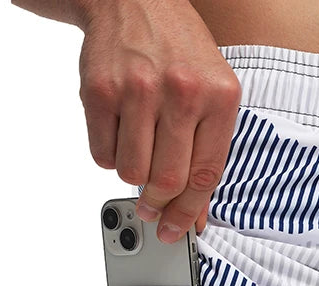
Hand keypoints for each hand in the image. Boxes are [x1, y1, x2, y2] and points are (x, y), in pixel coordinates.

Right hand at [77, 0, 241, 240]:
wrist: (136, 0)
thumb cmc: (181, 53)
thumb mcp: (214, 95)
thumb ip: (208, 152)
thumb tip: (194, 212)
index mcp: (219, 98)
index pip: (206, 175)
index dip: (191, 212)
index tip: (179, 230)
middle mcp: (181, 92)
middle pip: (168, 180)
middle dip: (159, 206)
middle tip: (153, 211)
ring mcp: (137, 89)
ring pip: (133, 172)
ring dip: (134, 180)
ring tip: (139, 160)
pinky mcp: (99, 89)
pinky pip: (103, 153)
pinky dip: (111, 157)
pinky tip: (121, 135)